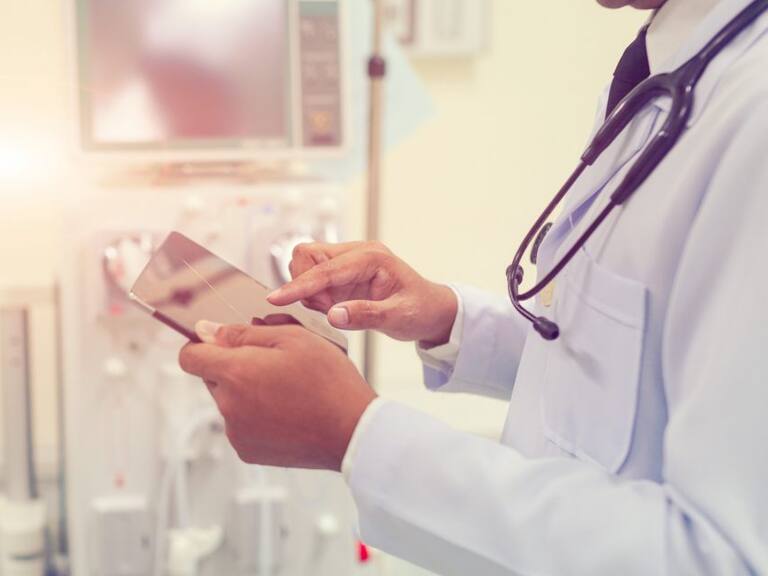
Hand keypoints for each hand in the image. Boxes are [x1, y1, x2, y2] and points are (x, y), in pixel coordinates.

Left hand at [178, 321, 376, 470]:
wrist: (352, 431)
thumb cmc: (329, 381)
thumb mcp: (292, 338)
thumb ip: (243, 332)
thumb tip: (206, 331)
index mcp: (235, 373)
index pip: (189, 356)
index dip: (203, 344)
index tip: (222, 342)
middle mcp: (228, 406)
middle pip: (211, 377)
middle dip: (234, 366)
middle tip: (275, 364)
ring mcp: (237, 433)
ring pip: (228, 400)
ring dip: (247, 391)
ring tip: (286, 390)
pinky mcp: (248, 452)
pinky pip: (241, 424)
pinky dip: (256, 415)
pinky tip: (287, 410)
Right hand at [267, 241, 457, 345]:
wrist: (431, 311)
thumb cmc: (421, 310)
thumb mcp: (399, 317)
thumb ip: (366, 316)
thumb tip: (334, 316)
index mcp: (371, 257)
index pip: (325, 269)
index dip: (300, 285)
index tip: (276, 299)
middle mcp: (356, 254)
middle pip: (307, 255)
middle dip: (306, 285)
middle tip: (327, 309)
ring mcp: (347, 263)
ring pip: (305, 265)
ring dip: (309, 291)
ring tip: (335, 309)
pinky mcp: (341, 275)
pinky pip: (313, 279)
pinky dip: (314, 295)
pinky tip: (335, 308)